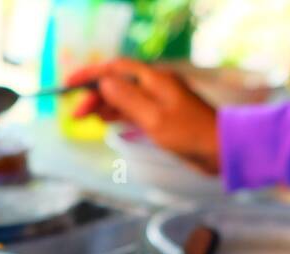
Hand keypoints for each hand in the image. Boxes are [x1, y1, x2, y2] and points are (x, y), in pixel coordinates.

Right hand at [66, 58, 219, 174]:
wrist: (220, 149)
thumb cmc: (189, 133)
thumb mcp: (153, 117)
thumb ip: (127, 99)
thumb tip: (104, 82)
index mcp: (155, 79)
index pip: (116, 68)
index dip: (91, 74)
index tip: (69, 84)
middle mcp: (156, 86)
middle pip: (118, 82)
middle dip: (94, 94)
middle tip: (76, 112)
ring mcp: (158, 101)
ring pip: (123, 97)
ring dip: (103, 104)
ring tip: (85, 117)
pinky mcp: (161, 116)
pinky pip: (132, 109)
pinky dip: (116, 113)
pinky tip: (105, 119)